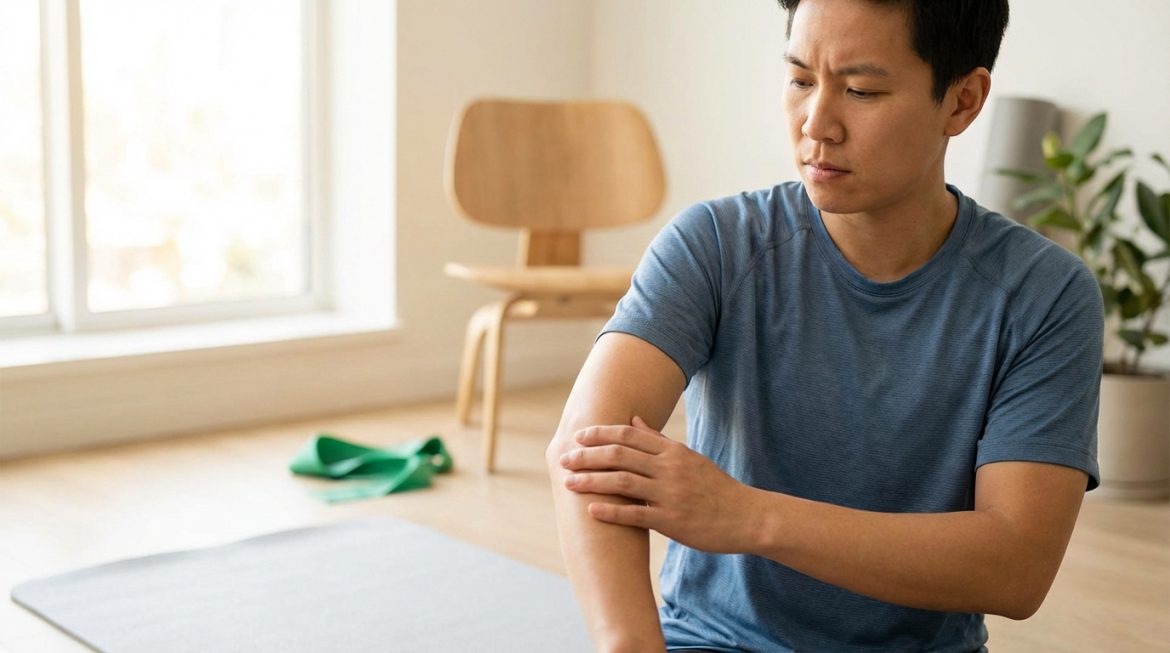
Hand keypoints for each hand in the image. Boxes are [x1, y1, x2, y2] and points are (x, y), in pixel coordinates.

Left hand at [559, 416, 758, 553]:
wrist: (746, 516)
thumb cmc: (715, 487)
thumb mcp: (689, 457)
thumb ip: (659, 440)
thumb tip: (633, 418)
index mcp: (673, 451)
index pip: (629, 435)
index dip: (600, 434)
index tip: (578, 436)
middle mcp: (670, 468)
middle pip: (620, 455)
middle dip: (587, 456)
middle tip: (564, 459)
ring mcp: (671, 494)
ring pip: (623, 482)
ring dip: (592, 481)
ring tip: (569, 483)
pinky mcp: (673, 521)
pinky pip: (636, 515)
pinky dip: (612, 512)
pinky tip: (592, 512)